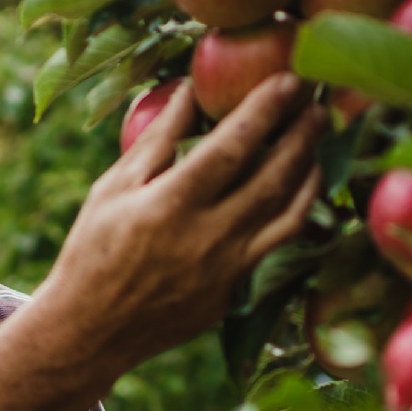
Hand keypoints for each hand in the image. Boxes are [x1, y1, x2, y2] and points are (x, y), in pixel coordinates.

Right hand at [41, 72, 325, 381]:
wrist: (91, 330)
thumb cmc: (92, 250)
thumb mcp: (112, 189)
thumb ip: (156, 141)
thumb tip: (187, 91)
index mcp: (170, 205)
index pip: (232, 146)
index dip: (265, 109)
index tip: (288, 80)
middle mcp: (207, 237)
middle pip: (272, 176)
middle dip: (301, 133)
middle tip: (319, 102)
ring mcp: (228, 269)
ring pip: (290, 213)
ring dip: (311, 170)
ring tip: (320, 138)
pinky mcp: (236, 291)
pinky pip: (280, 244)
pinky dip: (300, 211)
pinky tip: (303, 187)